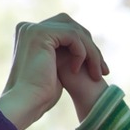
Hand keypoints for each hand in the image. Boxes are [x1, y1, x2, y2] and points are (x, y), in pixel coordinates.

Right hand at [0, 14, 108, 129]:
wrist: (26, 103)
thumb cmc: (39, 96)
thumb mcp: (55, 72)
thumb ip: (63, 58)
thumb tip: (79, 55)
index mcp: (31, 35)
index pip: (65, 31)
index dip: (85, 47)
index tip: (99, 69)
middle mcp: (29, 27)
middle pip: (72, 26)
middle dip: (91, 48)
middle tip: (104, 70)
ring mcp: (33, 28)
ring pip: (75, 31)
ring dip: (91, 53)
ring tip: (96, 74)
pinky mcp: (40, 33)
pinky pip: (72, 35)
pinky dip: (80, 52)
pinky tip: (77, 69)